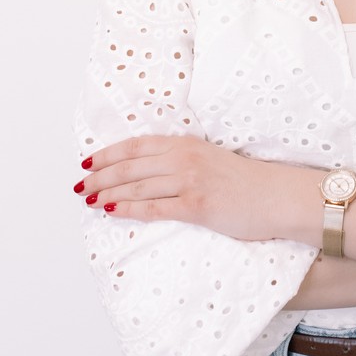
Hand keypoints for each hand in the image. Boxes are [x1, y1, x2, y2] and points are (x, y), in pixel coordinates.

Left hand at [73, 135, 309, 240]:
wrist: (276, 195)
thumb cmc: (246, 182)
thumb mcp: (211, 160)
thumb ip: (183, 160)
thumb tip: (151, 171)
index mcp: (187, 144)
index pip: (136, 146)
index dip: (108, 154)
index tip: (87, 163)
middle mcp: (184, 158)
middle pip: (130, 166)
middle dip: (100, 176)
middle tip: (79, 186)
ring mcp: (189, 182)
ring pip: (136, 186)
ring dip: (108, 193)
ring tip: (89, 200)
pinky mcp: (196, 206)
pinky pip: (153, 208)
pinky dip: (128, 209)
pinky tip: (112, 212)